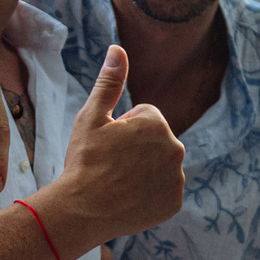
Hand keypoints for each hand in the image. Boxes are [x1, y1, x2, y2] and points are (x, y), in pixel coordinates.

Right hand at [44, 46, 183, 243]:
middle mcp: (175, 149)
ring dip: (144, 170)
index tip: (107, 146)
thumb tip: (117, 49)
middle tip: (111, 165)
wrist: (82, 210)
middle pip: (155, 141)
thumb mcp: (92, 117)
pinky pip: (164, 191)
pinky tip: (129, 198)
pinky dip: (150, 194)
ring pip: (160, 166)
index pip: (145, 117)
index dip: (123, 129)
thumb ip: (110, 82)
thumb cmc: (84, 161)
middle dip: (137, 148)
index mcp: (157, 124)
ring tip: (118, 183)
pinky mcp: (174, 203)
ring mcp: (176, 179)